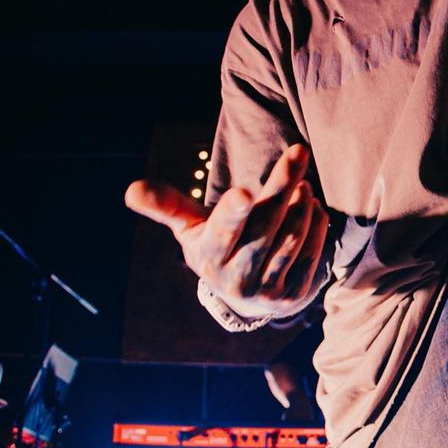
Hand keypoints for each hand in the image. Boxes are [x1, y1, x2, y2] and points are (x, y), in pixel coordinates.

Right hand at [124, 144, 327, 320]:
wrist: (245, 295)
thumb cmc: (216, 246)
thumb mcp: (189, 229)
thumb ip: (167, 206)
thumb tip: (132, 189)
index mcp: (209, 257)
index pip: (222, 232)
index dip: (233, 213)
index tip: (244, 192)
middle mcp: (237, 278)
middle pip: (265, 226)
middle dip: (282, 186)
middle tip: (297, 152)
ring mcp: (267, 290)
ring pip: (291, 240)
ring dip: (301, 205)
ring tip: (303, 180)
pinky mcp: (293, 295)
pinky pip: (310, 255)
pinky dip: (315, 227)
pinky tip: (312, 205)